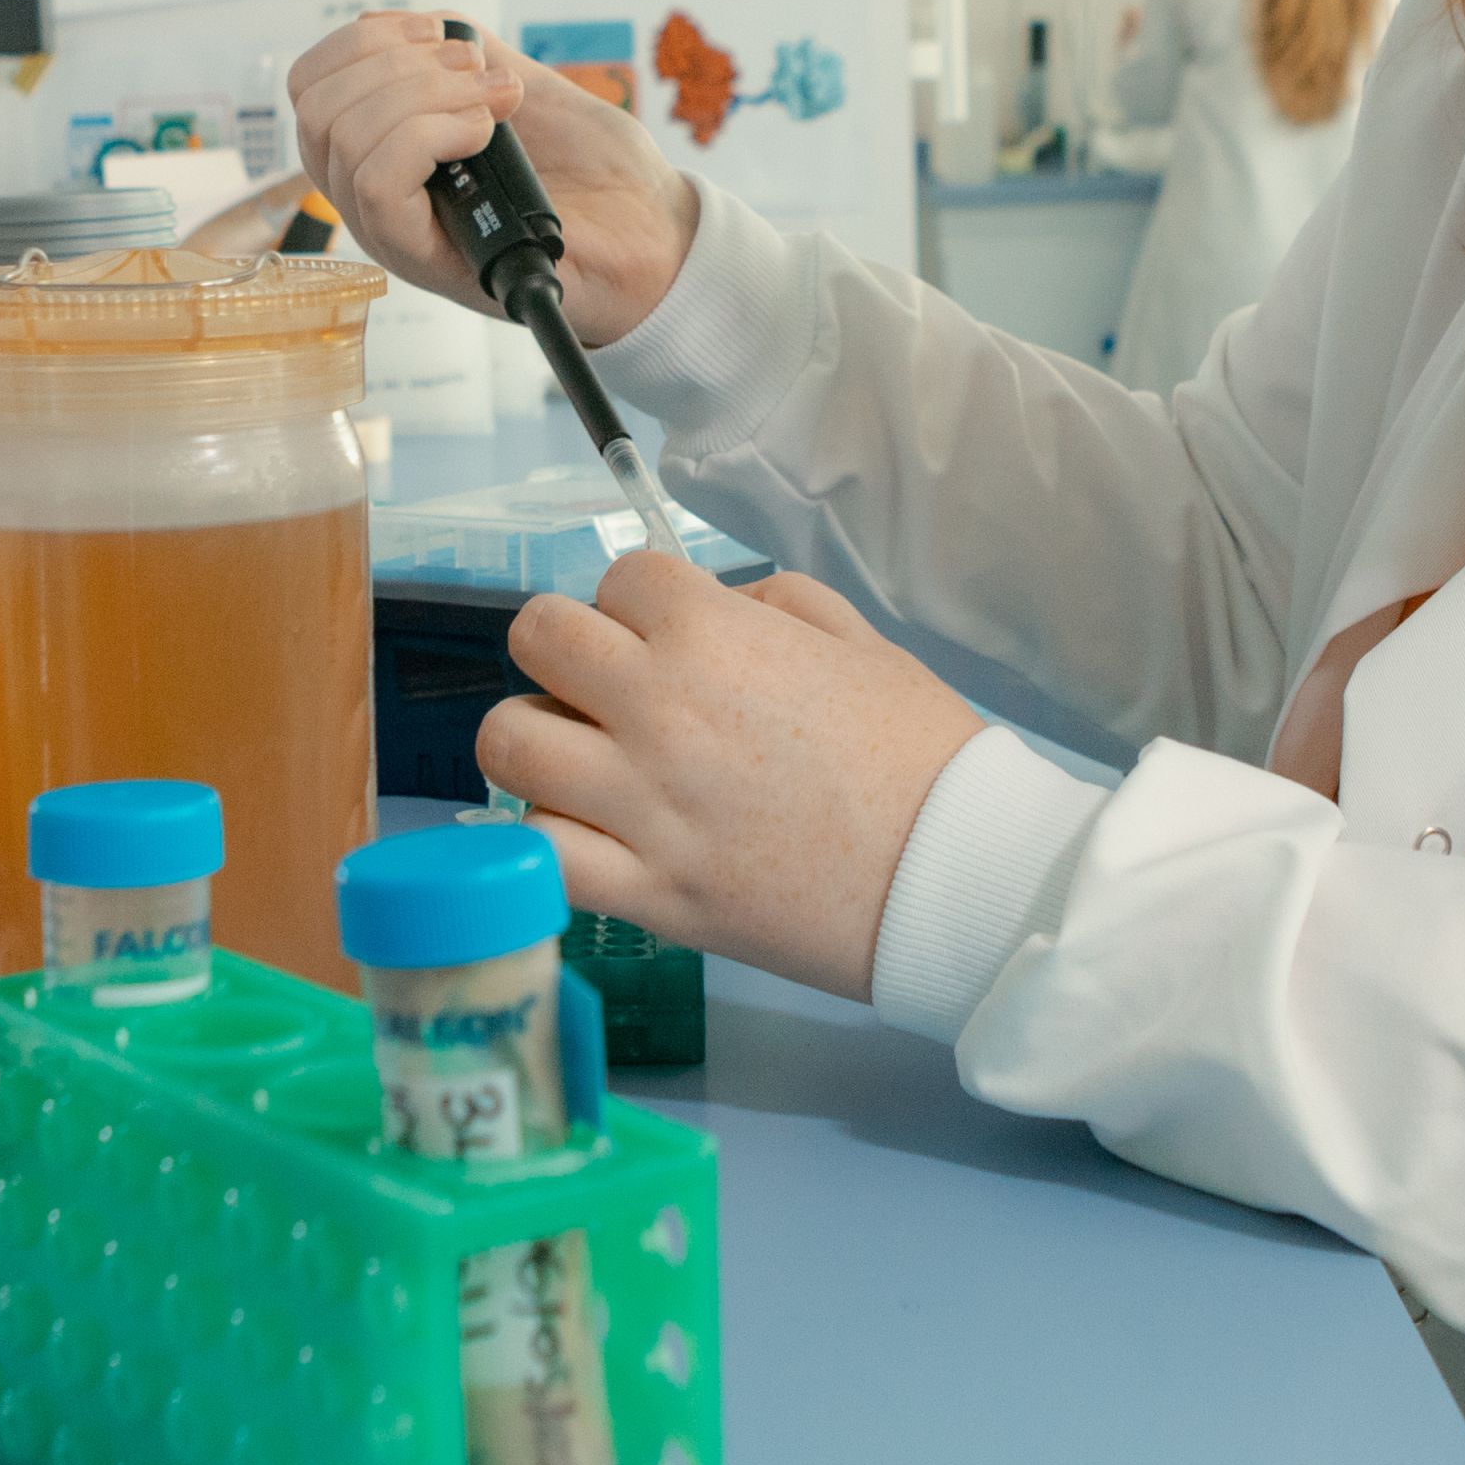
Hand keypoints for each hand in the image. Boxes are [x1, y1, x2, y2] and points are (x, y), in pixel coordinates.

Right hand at [286, 13, 700, 344]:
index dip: (361, 41)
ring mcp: (392, 230)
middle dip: (399, 65)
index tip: (434, 31)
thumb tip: (410, 24)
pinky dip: (430, 134)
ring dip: (425, 95)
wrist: (651, 234)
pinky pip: (378, 186)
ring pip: (344, 140)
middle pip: (318, 108)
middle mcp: (373, 193)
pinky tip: (485, 132)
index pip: (310, 85)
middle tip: (480, 75)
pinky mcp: (424, 260)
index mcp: (383, 146)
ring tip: (497, 103)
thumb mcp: (520, 84)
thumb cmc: (593, 171)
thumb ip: (462, 53)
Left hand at [477, 555, 983, 1001]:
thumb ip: (771, 603)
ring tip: (581, 761)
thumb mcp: (859, 640)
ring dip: (537, 738)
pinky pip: (539, 851)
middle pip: (538, 637)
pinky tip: (585, 836)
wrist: (955, 873)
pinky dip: (546, 840)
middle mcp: (657, 706)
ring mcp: (641, 802)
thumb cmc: (921, 754)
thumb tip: (714, 607)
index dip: (641, 601)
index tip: (665, 634)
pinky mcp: (646, 890)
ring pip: (508, 739)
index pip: (617, 574)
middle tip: (603, 686)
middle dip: (564, 649)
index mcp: (711, 632)